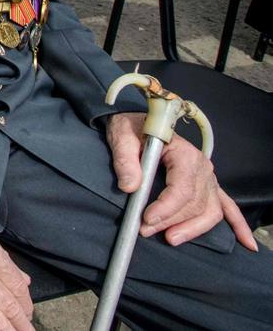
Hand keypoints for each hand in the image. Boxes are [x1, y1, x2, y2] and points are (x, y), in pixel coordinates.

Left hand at [106, 113, 256, 250]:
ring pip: (210, 211)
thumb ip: (125, 161)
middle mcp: (202, 167)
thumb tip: (130, 187)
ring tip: (170, 238)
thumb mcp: (122, 137)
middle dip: (171, 221)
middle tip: (146, 230)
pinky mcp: (208, 186)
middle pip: (194, 203)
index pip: (182, 188)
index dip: (167, 207)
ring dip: (192, 229)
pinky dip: (238, 225)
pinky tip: (246, 243)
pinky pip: (228, 208)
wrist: (140, 125)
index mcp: (184, 153)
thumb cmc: (133, 130)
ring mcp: (208, 178)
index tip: (147, 218)